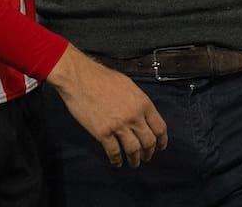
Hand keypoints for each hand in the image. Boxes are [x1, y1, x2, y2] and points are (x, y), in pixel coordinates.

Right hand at [46, 46, 168, 166]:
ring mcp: (118, 126)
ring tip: (133, 163)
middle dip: (149, 152)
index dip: (161, 141)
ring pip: (133, 150)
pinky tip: (116, 162)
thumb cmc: (102, 77)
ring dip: (135, 160)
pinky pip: (114, 152)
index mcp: (143, 103)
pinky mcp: (103, 133)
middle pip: (148, 142)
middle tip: (146, 157)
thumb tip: (142, 114)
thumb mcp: (128, 85)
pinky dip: (116, 160)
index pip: (160, 128)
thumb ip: (138, 101)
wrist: (80, 78)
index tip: (160, 146)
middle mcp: (134, 116)